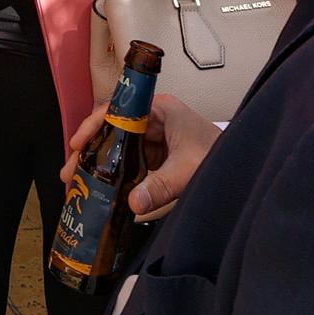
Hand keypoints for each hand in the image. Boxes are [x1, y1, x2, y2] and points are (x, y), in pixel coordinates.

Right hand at [61, 91, 220, 221]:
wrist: (243, 166)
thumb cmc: (220, 156)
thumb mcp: (188, 170)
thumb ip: (161, 187)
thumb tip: (133, 204)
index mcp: (160, 109)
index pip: (118, 110)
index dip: (94, 126)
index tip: (77, 144)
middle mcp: (154, 118)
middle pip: (113, 129)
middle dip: (90, 150)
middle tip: (70, 173)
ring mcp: (154, 136)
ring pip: (118, 146)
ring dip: (99, 163)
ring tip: (77, 182)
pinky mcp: (156, 154)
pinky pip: (129, 160)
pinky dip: (114, 172)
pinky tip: (100, 187)